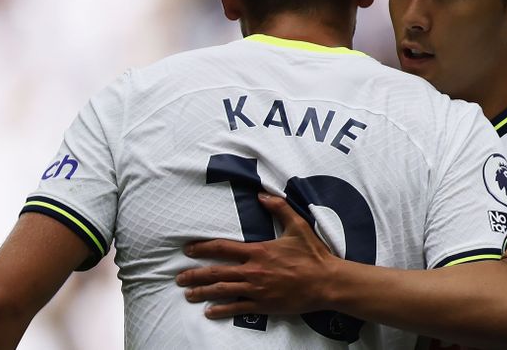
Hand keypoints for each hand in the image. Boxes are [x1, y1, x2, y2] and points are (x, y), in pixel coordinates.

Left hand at [176, 192, 337, 317]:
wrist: (327, 282)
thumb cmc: (313, 254)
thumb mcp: (298, 226)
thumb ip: (279, 208)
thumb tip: (262, 195)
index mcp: (259, 251)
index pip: (222, 248)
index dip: (202, 248)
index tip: (187, 250)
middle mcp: (253, 271)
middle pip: (216, 272)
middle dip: (194, 275)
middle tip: (179, 277)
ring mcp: (257, 290)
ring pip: (222, 292)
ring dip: (202, 293)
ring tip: (188, 294)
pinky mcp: (264, 305)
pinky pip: (237, 309)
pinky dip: (221, 310)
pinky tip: (209, 312)